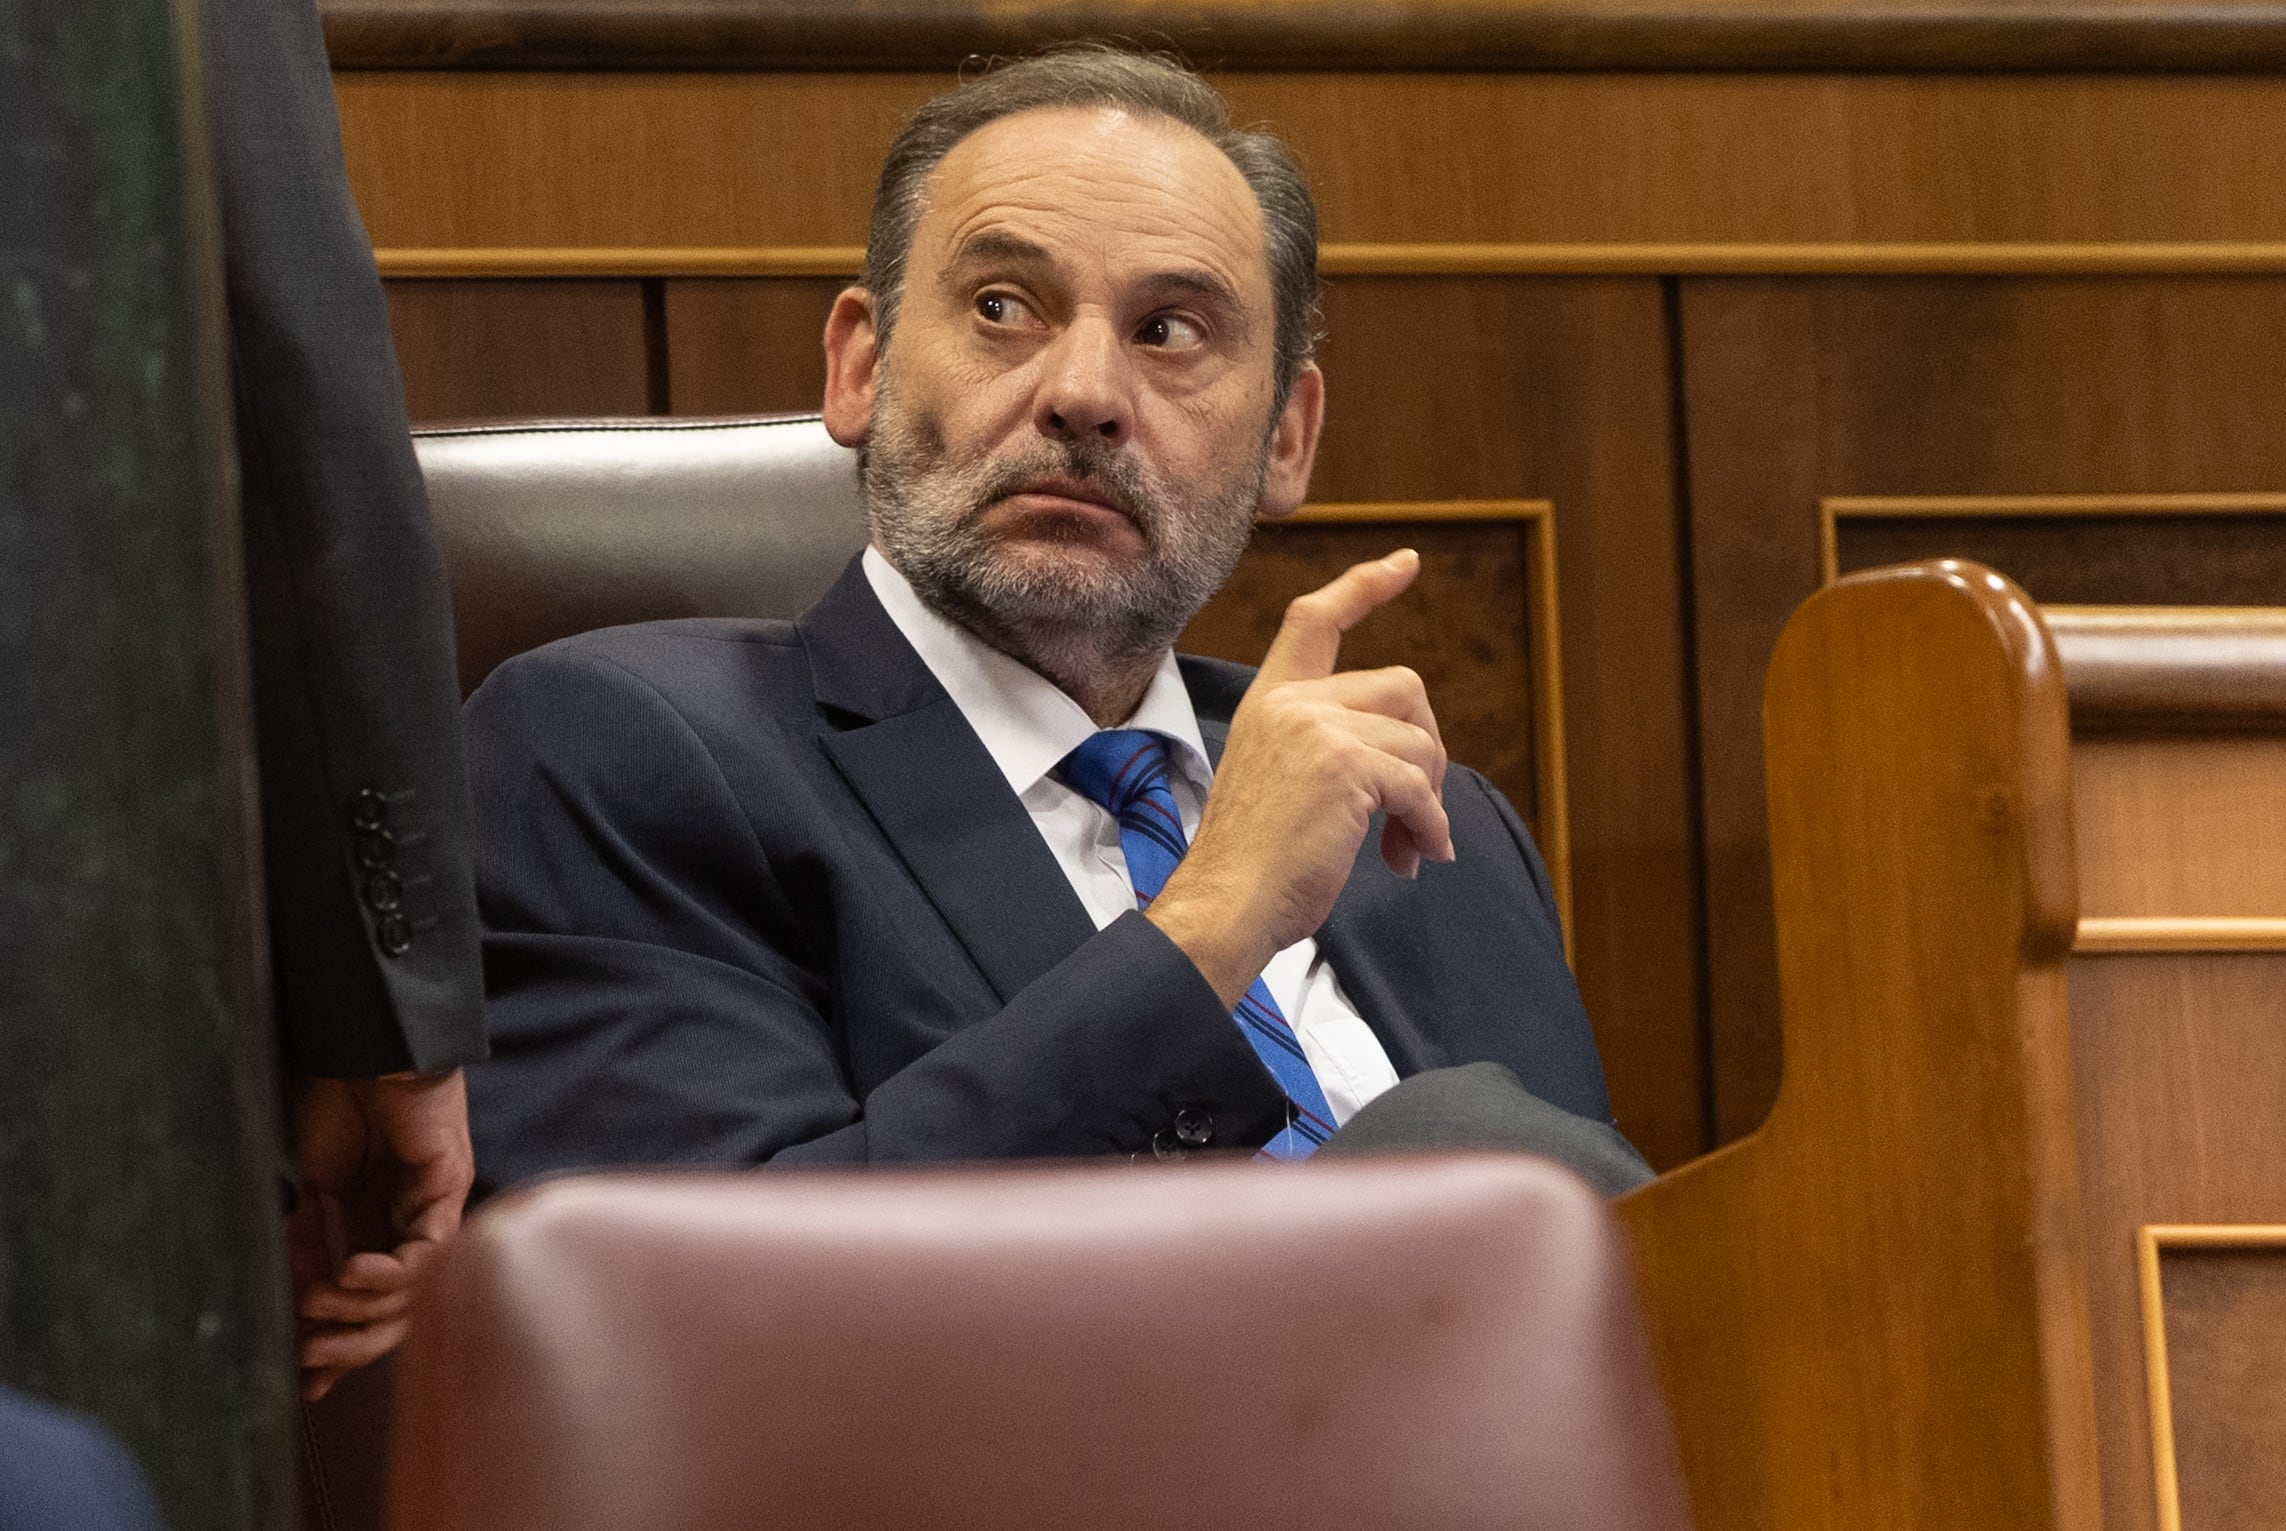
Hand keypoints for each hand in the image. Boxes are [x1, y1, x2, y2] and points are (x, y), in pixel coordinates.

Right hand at [285, 1069, 473, 1400]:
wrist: (359, 1044)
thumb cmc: (338, 1100)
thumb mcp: (314, 1186)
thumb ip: (309, 1240)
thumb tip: (290, 1302)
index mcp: (382, 1226)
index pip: (371, 1306)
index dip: (339, 1345)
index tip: (299, 1381)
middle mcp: (415, 1223)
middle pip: (399, 1312)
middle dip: (351, 1344)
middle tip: (306, 1360)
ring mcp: (437, 1206)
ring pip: (415, 1290)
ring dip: (361, 1309)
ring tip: (316, 1308)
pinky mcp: (448, 1184)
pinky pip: (429, 1249)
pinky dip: (390, 1271)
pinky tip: (350, 1272)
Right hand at [1147, 549, 1452, 1005]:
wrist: (1224, 904)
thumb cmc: (1251, 865)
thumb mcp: (1279, 781)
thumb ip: (1327, 747)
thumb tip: (1411, 755)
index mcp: (1270, 701)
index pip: (1316, 620)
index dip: (1365, 586)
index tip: (1406, 563)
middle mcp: (1292, 703)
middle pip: (1403, 687)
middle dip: (1426, 747)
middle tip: (1417, 808)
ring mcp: (1318, 730)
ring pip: (1419, 741)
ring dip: (1428, 800)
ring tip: (1409, 845)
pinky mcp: (1346, 767)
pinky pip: (1420, 788)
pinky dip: (1429, 827)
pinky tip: (1414, 858)